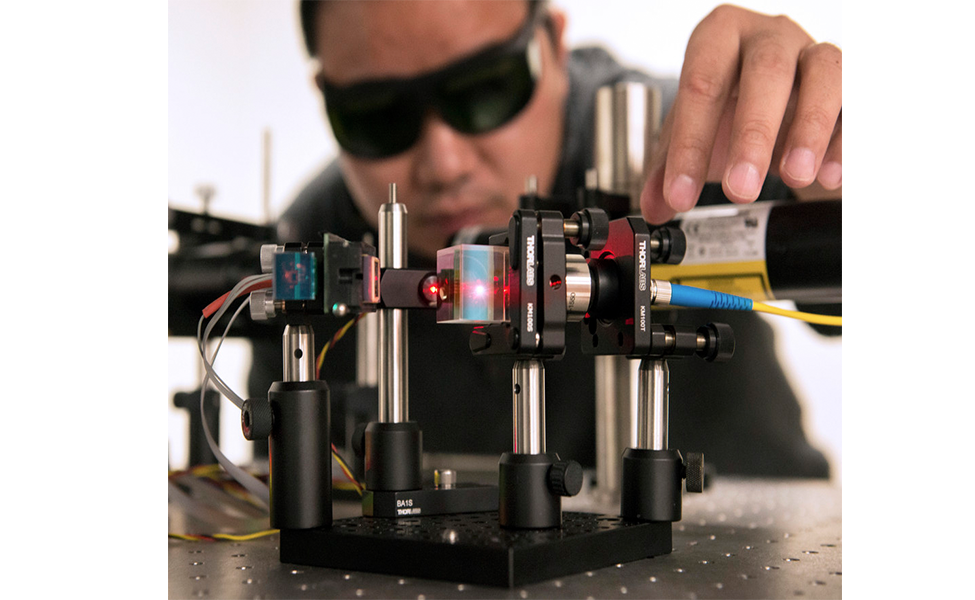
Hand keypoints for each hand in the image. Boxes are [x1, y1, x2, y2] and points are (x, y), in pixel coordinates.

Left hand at [641, 5, 841, 223]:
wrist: (783, 105)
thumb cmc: (734, 111)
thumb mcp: (696, 136)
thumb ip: (669, 171)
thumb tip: (652, 207)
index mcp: (719, 38)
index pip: (701, 84)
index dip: (690, 142)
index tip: (680, 194)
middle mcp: (770, 36)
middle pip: (766, 71)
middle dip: (752, 134)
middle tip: (741, 188)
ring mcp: (816, 52)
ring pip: (824, 74)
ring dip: (810, 128)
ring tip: (794, 176)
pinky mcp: (855, 78)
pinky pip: (860, 99)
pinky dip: (846, 141)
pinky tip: (830, 176)